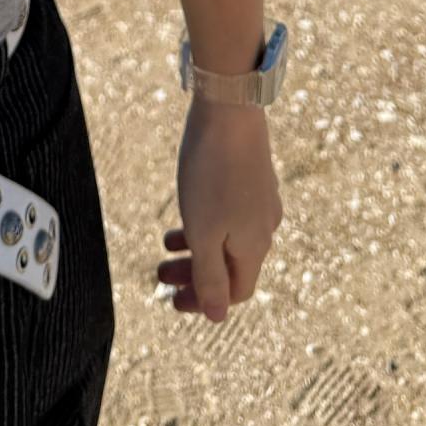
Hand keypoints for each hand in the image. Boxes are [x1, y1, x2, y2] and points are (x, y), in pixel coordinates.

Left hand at [156, 97, 282, 321]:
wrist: (229, 107)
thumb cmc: (212, 172)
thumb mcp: (203, 231)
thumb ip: (209, 276)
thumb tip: (217, 318)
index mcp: (256, 246)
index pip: (236, 292)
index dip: (204, 302)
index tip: (172, 299)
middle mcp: (265, 227)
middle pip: (230, 267)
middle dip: (194, 275)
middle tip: (159, 274)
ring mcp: (261, 200)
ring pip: (228, 239)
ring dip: (196, 247)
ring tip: (164, 242)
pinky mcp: (253, 176)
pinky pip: (231, 215)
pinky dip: (206, 223)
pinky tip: (186, 211)